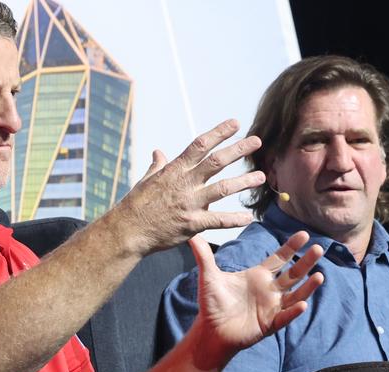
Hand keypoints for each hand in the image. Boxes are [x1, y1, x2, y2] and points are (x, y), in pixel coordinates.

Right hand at [112, 119, 264, 255]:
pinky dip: (234, 219)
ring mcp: (189, 204)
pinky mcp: (192, 224)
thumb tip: (158, 152)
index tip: (235, 123)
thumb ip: (157, 166)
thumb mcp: (146, 181)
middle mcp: (184, 184)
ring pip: (222, 189)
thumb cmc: (135, 206)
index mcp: (174, 171)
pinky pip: (218, 221)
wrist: (127, 231)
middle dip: (238, 149)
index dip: (219, 132)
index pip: (200, 145)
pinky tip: (249, 218)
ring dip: (243, 182)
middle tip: (257, 141)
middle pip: (216, 162)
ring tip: (261, 177)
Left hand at [189, 232, 323, 369]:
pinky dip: (294, 312)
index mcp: (258, 276)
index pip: (279, 258)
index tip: (304, 234)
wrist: (210, 330)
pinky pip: (285, 317)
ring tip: (319, 276)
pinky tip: (302, 304)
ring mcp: (272, 307)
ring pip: (295, 295)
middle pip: (293, 273)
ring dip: (308, 287)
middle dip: (306, 261)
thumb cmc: (212, 304)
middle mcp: (269, 290)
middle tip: (319, 248)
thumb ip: (203, 256)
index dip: (291, 247)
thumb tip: (192, 235)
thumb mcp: (209, 277)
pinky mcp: (270, 324)